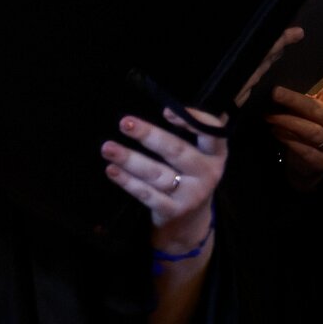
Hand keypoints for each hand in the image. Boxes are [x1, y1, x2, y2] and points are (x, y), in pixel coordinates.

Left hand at [104, 107, 226, 249]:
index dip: (192, 121)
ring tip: (108, 148)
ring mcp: (192, 194)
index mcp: (215, 153)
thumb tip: (154, 105)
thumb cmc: (186, 172)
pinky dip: (128, 181)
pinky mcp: (174, 210)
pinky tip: (112, 170)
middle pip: (176, 151)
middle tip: (124, 123)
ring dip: (130, 159)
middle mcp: (208, 173)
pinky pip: (147, 194)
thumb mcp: (195, 153)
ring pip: (157, 173)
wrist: (190, 218)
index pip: (212, 133)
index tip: (166, 111)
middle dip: (149, 135)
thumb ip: (183, 132)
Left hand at [268, 60, 322, 190]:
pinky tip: (276, 133)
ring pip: (310, 130)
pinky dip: (288, 140)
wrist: (308, 165)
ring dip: (287, 122)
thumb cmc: (303, 130)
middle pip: (317, 110)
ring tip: (269, 117)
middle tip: (275, 92)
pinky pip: (304, 149)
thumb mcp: (304, 112)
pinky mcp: (321, 160)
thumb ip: (299, 99)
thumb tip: (274, 80)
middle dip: (294, 100)